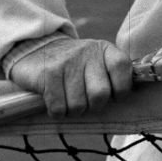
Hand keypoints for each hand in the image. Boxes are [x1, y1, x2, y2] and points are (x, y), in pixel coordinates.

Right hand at [8, 37, 131, 116]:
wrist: (35, 50)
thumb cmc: (73, 65)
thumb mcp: (96, 61)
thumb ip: (111, 75)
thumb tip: (126, 100)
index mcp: (104, 49)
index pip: (122, 68)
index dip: (120, 89)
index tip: (112, 95)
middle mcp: (88, 52)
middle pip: (100, 94)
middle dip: (93, 106)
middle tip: (85, 101)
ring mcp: (67, 61)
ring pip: (78, 105)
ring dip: (73, 110)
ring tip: (68, 99)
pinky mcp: (48, 73)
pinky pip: (59, 108)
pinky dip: (57, 111)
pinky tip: (54, 101)